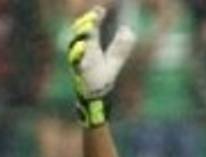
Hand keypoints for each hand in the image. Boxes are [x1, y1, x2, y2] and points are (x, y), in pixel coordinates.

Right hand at [68, 5, 135, 126]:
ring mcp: (79, 61)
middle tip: (95, 16)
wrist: (95, 98)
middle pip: (80, 33)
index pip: (91, 28)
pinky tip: (83, 45)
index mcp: (90, 47)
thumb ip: (120, 47)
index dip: (95, 18)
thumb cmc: (102, 79)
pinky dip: (78, 52)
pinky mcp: (78, 72)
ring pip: (76, 43)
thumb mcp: (113, 61)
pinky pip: (76, 61)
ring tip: (90, 25)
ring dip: (82, 34)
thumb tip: (129, 31)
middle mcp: (82, 52)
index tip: (102, 10)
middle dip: (85, 23)